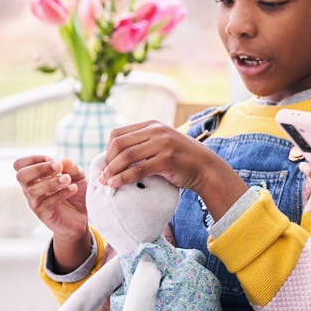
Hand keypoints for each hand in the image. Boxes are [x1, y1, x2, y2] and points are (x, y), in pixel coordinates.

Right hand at [13, 155, 90, 272]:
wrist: (81, 218)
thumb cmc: (76, 195)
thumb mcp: (78, 177)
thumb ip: (72, 168)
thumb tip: (63, 161)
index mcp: (35, 178)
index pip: (20, 165)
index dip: (33, 159)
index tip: (52, 159)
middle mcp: (31, 189)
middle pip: (21, 175)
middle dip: (40, 168)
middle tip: (59, 167)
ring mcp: (36, 202)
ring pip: (33, 190)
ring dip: (52, 181)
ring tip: (68, 179)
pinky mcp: (44, 214)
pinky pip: (47, 203)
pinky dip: (61, 193)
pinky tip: (73, 189)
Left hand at [102, 120, 247, 221]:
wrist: (206, 168)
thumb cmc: (181, 160)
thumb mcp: (162, 144)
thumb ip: (143, 144)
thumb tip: (114, 157)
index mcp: (152, 125)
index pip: (118, 133)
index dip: (107, 150)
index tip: (107, 164)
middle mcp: (157, 131)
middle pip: (119, 144)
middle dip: (107, 161)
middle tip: (104, 176)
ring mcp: (163, 144)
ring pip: (126, 156)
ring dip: (112, 171)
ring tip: (107, 182)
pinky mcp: (167, 159)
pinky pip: (138, 169)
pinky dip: (123, 178)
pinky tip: (117, 185)